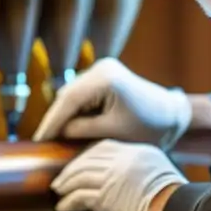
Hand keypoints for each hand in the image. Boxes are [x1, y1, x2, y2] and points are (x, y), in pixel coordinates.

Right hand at [32, 58, 191, 149]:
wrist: (171, 116)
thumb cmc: (148, 127)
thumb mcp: (112, 133)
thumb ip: (80, 131)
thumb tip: (56, 135)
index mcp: (106, 78)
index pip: (69, 100)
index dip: (51, 122)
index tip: (39, 141)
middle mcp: (102, 67)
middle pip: (68, 95)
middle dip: (56, 119)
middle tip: (43, 143)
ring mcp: (103, 69)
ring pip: (72, 94)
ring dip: (64, 115)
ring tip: (53, 138)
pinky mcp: (104, 76)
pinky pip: (82, 94)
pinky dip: (75, 110)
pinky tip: (69, 128)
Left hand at [50, 139, 187, 210]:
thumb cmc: (172, 203)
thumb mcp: (157, 176)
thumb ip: (137, 173)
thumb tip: (121, 183)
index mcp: (137, 152)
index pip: (103, 147)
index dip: (87, 155)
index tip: (79, 164)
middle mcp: (124, 160)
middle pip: (88, 158)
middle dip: (72, 168)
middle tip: (62, 178)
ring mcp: (113, 176)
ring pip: (80, 175)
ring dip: (66, 184)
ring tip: (59, 191)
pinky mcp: (106, 195)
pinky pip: (79, 195)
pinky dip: (69, 202)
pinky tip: (64, 207)